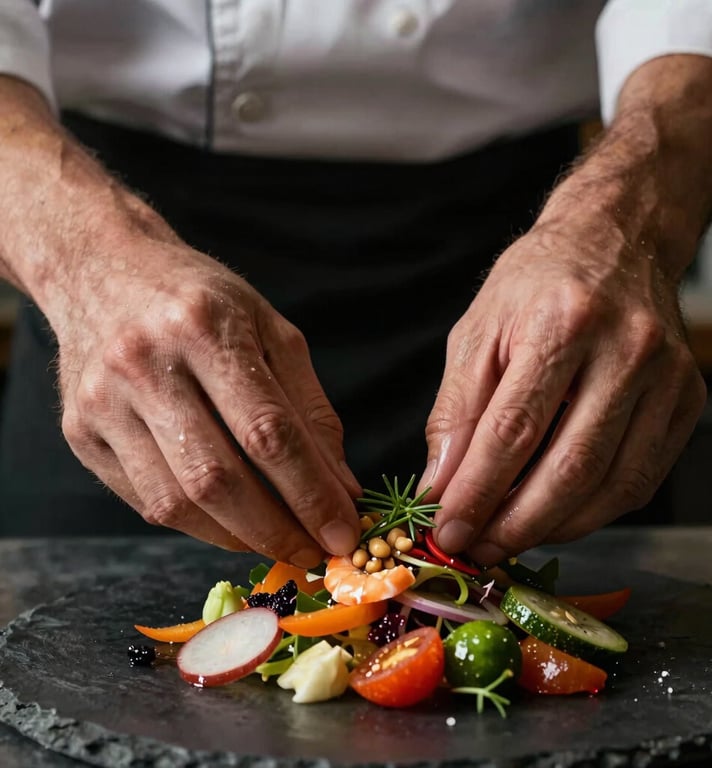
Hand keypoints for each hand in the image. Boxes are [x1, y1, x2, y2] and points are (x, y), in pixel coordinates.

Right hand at [55, 231, 360, 564]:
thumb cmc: (203, 301)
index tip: (344, 532)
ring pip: (175, 501)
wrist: (102, 270)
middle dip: (276, 530)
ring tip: (277, 541)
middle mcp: (145, 364)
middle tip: (314, 552)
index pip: (268, 432)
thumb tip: (341, 487)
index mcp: (205, 328)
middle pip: (218, 478)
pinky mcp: (79, 432)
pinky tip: (229, 522)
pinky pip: (144, 500)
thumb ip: (311, 410)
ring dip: (236, 536)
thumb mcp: (272, 332)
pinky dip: (196, 524)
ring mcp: (103, 402)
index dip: (312, 493)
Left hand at [419, 215, 704, 561]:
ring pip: (610, 485)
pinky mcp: (687, 399)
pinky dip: (593, 511)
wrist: (617, 241)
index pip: (513, 431)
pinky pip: (641, 479)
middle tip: (475, 550)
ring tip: (507, 540)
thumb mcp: (478, 332)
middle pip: (568, 469)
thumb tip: (440, 485)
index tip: (447, 529)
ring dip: (553, 527)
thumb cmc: (536, 284)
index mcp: (562, 322)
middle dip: (514, 525)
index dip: (476, 493)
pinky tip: (556, 515)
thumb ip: (456, 411)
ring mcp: (666, 377)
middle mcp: (626, 350)